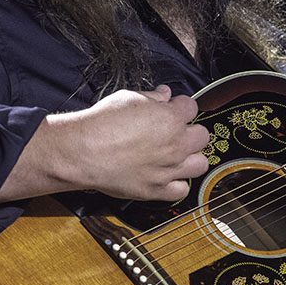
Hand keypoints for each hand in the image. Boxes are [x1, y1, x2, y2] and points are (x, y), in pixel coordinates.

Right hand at [0, 84, 210, 202]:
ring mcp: (169, 168)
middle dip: (190, 131)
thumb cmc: (102, 123)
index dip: (180, 106)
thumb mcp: (128, 98)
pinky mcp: (157, 189)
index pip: (192, 107)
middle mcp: (176, 144)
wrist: (82, 151)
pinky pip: (182, 190)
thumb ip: (152, 97)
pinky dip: (177, 184)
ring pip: (200, 164)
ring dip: (190, 158)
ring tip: (175, 155)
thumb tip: (164, 94)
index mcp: (172, 118)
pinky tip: (166, 176)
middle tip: (174, 132)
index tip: (171, 108)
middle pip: (202, 136)